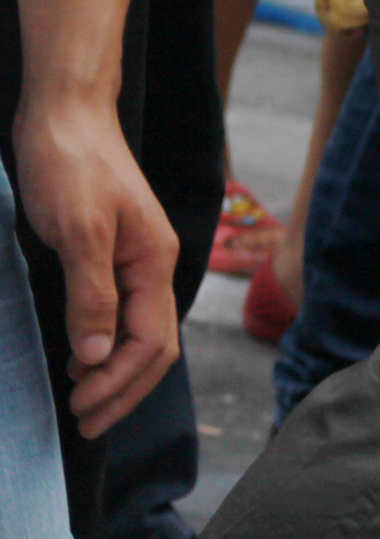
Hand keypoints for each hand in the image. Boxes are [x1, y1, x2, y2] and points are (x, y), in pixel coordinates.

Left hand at [13, 99, 179, 436]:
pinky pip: (120, 313)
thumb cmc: (71, 165)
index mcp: (154, 262)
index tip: (79, 408)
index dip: (118, 382)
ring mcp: (134, 259)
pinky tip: (80, 356)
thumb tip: (100, 356)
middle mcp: (152, 265)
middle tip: (82, 423)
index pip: (149, 341)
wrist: (66, 114)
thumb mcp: (79, 231)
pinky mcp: (111, 253)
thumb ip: (92, 295)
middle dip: (123, 390)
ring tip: (80, 400)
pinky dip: (105, 346)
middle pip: (154, 346)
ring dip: (115, 373)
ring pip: (139, 332)